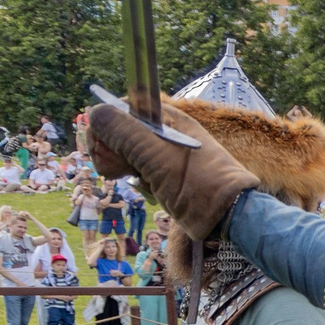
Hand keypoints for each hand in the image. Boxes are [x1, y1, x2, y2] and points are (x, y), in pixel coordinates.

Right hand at [85, 102, 252, 240]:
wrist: (229, 216)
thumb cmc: (200, 185)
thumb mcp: (159, 159)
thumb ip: (126, 133)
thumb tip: (95, 112)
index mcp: (166, 118)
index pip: (120, 108)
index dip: (106, 126)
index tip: (106, 149)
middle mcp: (163, 130)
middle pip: (118, 130)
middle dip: (111, 150)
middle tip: (122, 169)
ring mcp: (162, 151)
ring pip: (124, 150)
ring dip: (122, 166)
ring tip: (135, 178)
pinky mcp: (163, 171)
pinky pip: (137, 168)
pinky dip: (136, 179)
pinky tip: (147, 187)